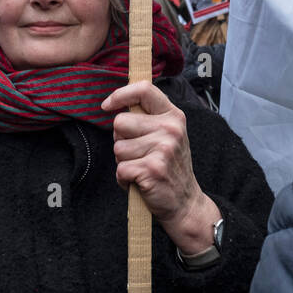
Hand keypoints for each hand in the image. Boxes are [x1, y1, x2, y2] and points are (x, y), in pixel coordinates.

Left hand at [101, 81, 220, 255]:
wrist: (185, 203)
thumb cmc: (169, 167)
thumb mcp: (168, 135)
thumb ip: (148, 117)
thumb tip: (118, 103)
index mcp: (173, 116)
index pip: (143, 89)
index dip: (120, 95)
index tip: (107, 105)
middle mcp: (171, 129)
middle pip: (120, 122)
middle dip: (121, 140)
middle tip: (139, 154)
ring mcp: (163, 149)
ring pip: (118, 148)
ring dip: (124, 162)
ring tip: (142, 168)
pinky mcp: (152, 169)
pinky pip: (120, 169)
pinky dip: (124, 179)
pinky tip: (140, 182)